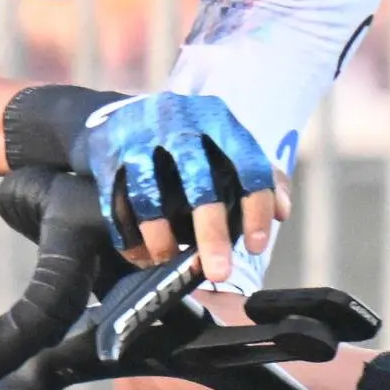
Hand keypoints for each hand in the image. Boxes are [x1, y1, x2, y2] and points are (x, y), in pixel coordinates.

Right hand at [70, 91, 280, 283]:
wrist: (116, 116)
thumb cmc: (184, 138)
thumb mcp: (223, 142)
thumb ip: (259, 172)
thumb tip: (282, 212)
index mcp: (217, 118)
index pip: (248, 162)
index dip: (256, 207)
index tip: (256, 246)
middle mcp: (178, 120)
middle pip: (198, 179)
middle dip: (211, 232)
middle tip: (218, 272)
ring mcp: (138, 135)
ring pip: (148, 193)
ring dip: (160, 237)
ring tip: (168, 262)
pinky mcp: (107, 155)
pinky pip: (115, 203)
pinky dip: (127, 236)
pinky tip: (140, 257)